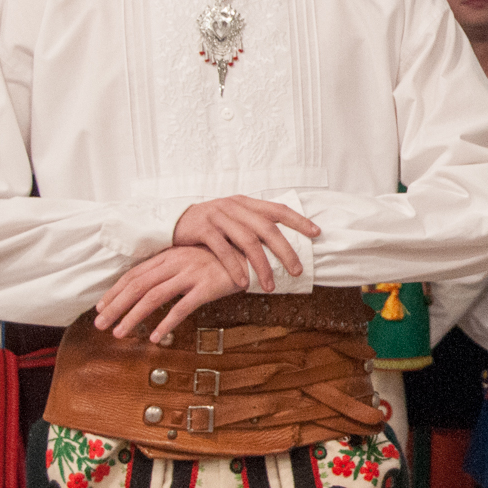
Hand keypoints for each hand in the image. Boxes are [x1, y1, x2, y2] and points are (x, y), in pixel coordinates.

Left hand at [96, 245, 246, 341]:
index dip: (115, 291)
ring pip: (154, 296)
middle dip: (116, 306)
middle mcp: (177, 262)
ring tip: (120, 333)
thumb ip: (173, 268)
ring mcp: (192, 273)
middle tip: (100, 324)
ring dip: (133, 316)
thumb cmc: (224, 258)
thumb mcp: (194, 258)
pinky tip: (156, 336)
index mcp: (171, 254)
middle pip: (138, 285)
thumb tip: (152, 285)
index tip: (101, 307)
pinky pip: (182, 307)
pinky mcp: (207, 286)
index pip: (135, 274)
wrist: (255, 252)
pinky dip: (166, 322)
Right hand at [172, 196, 318, 293]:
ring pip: (247, 241)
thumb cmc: (208, 224)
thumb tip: (282, 241)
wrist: (171, 220)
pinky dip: (235, 267)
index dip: (299, 220)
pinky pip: (223, 250)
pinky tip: (244, 282)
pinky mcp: (202, 229)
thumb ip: (252, 225)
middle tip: (297, 270)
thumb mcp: (232, 218)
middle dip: (285, 251)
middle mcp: (234, 206)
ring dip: (262, 265)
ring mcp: (218, 216)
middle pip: (267, 229)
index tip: (317, 233)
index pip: (278, 209)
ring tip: (270, 285)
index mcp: (246, 203)